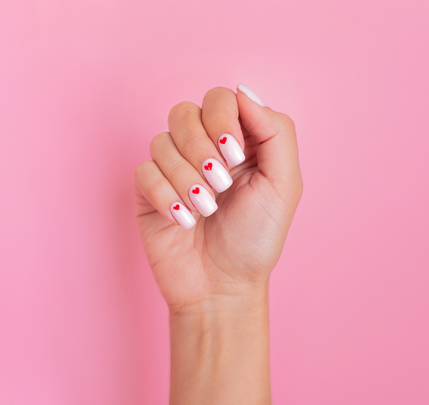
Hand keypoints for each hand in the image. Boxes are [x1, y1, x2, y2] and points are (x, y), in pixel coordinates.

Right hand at [133, 84, 301, 312]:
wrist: (222, 288)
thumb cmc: (255, 240)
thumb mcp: (284, 184)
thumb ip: (276, 132)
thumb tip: (243, 92)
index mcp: (238, 141)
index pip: (221, 98)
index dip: (223, 120)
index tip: (236, 154)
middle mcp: (203, 148)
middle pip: (185, 112)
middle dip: (202, 149)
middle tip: (220, 184)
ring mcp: (172, 168)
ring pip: (162, 141)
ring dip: (186, 179)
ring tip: (205, 211)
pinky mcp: (148, 191)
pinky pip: (144, 171)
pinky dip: (165, 196)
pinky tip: (183, 221)